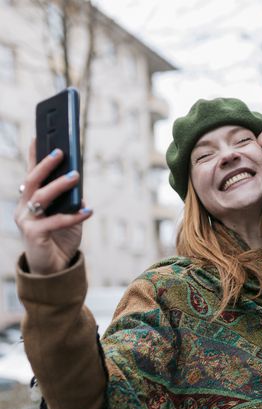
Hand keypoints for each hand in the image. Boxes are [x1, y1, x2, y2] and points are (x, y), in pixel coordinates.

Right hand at [15, 139, 92, 274]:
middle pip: (32, 181)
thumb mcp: (69, 218)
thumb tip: (79, 188)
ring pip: (40, 197)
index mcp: (30, 201)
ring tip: (76, 176)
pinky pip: (55, 221)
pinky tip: (88, 211)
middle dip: (45, 164)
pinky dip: (73, 216)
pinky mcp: (33, 235)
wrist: (54, 270)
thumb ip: (71, 203)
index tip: (38, 136)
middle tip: (61, 152)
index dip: (33, 155)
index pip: (31, 174)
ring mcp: (26, 221)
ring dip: (59, 185)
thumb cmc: (60, 240)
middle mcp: (24, 208)